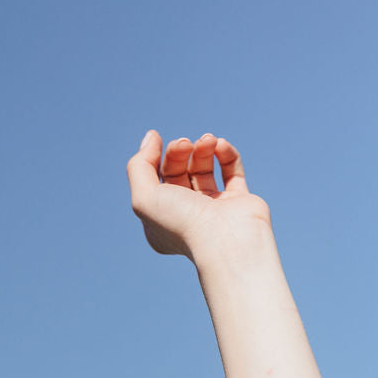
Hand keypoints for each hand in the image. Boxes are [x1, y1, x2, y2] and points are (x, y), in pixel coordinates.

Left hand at [126, 131, 270, 262]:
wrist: (225, 242)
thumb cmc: (182, 224)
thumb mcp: (144, 198)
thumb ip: (139, 166)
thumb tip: (151, 136)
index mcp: (160, 221)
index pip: (155, 182)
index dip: (156, 158)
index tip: (161, 143)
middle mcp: (186, 216)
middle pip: (178, 172)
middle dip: (180, 151)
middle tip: (184, 143)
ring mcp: (213, 209)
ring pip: (204, 169)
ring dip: (203, 148)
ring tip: (207, 140)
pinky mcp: (238, 201)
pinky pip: (231, 170)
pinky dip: (226, 153)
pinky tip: (220, 144)